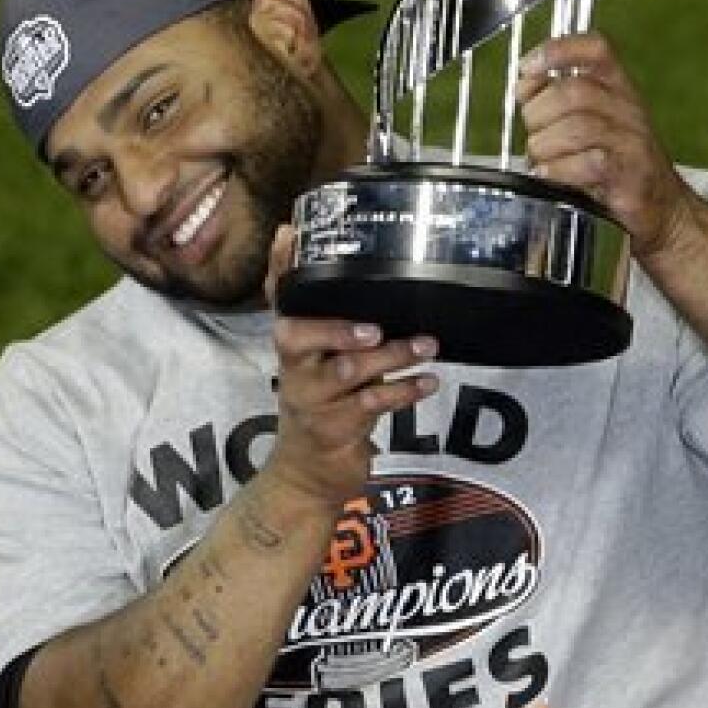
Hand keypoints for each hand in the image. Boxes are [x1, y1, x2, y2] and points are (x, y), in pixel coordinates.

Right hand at [264, 227, 439, 509]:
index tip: (290, 237)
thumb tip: (319, 249)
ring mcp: (311, 399)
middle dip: (338, 329)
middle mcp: (294, 366)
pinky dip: (404, 392)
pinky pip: (372, 405)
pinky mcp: (335, 427)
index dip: (280, 268)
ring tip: (427, 345)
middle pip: (300, 337)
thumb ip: (325, 307)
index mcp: (290, 339)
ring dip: (392, 357)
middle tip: (375, 327)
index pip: (279, 298)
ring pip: (348, 372)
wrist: (307, 470)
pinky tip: (428, 382)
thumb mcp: (319, 351)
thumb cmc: (321, 396)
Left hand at [516, 33, 687, 260]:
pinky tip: (550, 176)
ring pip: (576, 127)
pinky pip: (589, 163)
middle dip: (538, 113)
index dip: (558, 51)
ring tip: (541, 161)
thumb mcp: (594, 123)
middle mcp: (628, 108)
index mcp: (618, 88)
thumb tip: (523, 88)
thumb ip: (560, 103)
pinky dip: (559, 170)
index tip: (528, 68)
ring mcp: (632, 140)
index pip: (596, 49)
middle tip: (533, 134)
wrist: (665, 208)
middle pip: (572, 91)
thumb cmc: (620, 165)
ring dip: (545, 146)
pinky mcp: (630, 174)